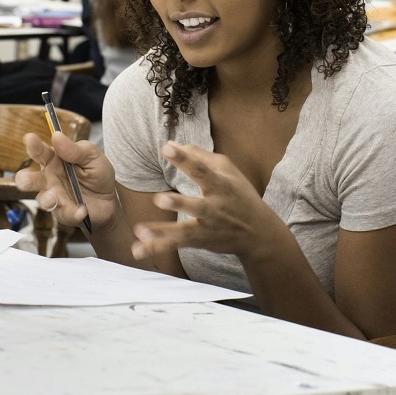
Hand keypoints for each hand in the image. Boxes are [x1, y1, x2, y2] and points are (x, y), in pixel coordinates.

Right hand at [15, 132, 117, 231]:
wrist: (109, 200)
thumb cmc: (97, 174)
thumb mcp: (92, 156)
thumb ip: (75, 149)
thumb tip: (57, 136)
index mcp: (54, 160)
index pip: (40, 152)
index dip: (33, 145)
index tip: (29, 139)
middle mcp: (49, 178)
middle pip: (30, 179)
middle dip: (25, 179)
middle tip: (25, 180)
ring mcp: (54, 196)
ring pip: (42, 199)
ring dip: (47, 199)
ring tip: (53, 197)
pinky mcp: (63, 212)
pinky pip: (63, 214)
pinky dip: (73, 213)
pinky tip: (82, 210)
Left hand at [129, 142, 280, 262]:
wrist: (258, 233)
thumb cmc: (239, 194)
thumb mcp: (229, 170)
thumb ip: (201, 156)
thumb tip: (174, 145)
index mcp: (221, 185)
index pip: (203, 170)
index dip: (185, 159)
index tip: (167, 148)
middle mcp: (214, 208)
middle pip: (196, 206)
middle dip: (179, 204)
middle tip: (160, 199)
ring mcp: (207, 227)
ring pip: (184, 231)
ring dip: (162, 232)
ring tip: (141, 231)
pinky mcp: (199, 241)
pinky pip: (175, 245)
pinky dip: (156, 248)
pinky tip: (138, 250)